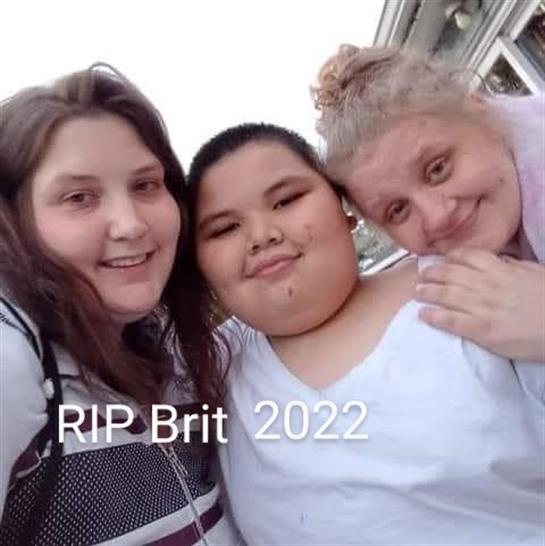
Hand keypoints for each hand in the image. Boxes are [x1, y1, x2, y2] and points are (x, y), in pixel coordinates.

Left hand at [415, 247, 544, 361]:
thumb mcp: (534, 273)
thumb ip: (513, 265)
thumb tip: (500, 260)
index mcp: (500, 269)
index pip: (467, 256)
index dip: (450, 257)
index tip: (442, 259)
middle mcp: (486, 284)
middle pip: (450, 274)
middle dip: (432, 273)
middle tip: (421, 275)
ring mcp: (482, 306)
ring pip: (446, 295)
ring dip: (427, 292)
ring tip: (417, 292)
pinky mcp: (481, 329)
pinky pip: (451, 320)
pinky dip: (434, 316)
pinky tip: (423, 314)